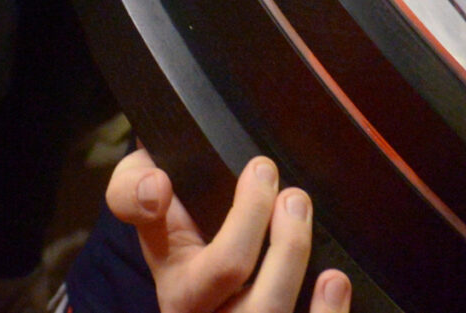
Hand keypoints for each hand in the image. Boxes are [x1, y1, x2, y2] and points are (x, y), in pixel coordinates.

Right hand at [106, 152, 349, 312]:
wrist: (181, 229)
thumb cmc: (164, 209)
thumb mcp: (133, 192)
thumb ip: (131, 190)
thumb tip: (157, 190)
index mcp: (180, 289)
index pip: (221, 269)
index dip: (247, 219)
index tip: (261, 167)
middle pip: (258, 309)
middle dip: (287, 248)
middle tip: (295, 195)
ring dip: (306, 274)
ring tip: (310, 220)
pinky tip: (334, 281)